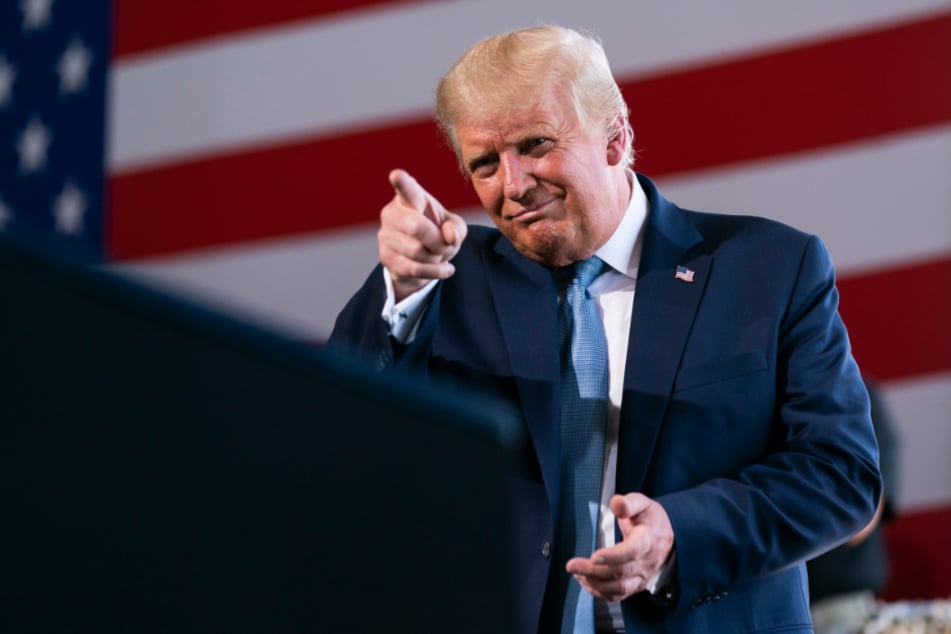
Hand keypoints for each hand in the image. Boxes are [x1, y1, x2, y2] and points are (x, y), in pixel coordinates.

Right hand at [379, 169, 467, 300]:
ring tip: (440, 255)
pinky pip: (414, 269)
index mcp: (409, 197)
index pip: (405, 188)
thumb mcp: (454, 227)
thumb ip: (457, 228)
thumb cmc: (437, 233)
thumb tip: (448, 237)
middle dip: (438, 241)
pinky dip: (435, 272)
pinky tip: (446, 270)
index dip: (401, 182)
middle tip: (446, 246)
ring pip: (417, 251)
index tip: (396, 175)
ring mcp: (385, 235)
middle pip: (417, 228)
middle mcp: (392, 213)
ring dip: (436, 257)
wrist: (421, 259)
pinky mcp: (385, 257)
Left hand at [566, 493, 674, 601]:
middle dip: (593, 571)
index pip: (632, 552)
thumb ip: (628, 503)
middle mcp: (646, 562)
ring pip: (618, 587)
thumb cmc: (651, 520)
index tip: (594, 556)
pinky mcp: (636, 585)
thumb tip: (616, 503)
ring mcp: (641, 576)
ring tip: (576, 573)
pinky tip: (586, 582)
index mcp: (648, 540)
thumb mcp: (642, 504)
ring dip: (594, 583)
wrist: (665, 537)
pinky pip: (618, 594)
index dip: (612, 556)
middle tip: (572, 565)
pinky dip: (600, 592)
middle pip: (619, 572)